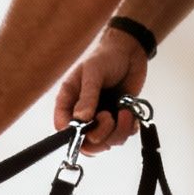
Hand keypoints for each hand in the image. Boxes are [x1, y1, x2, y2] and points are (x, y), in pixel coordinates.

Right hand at [53, 31, 147, 153]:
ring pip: (106, 142)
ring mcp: (102, 118)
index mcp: (69, 102)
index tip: (86, 130)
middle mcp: (83, 114)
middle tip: (108, 117)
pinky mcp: (119, 119)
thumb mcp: (93, 73)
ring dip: (117, 132)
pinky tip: (130, 112)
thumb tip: (81, 119)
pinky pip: (122, 136)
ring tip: (124, 112)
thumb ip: (88, 96)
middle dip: (99, 135)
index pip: (63, 127)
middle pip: (85, 142)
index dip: (72, 135)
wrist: (130, 52)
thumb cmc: (106, 58)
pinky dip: (128, 129)